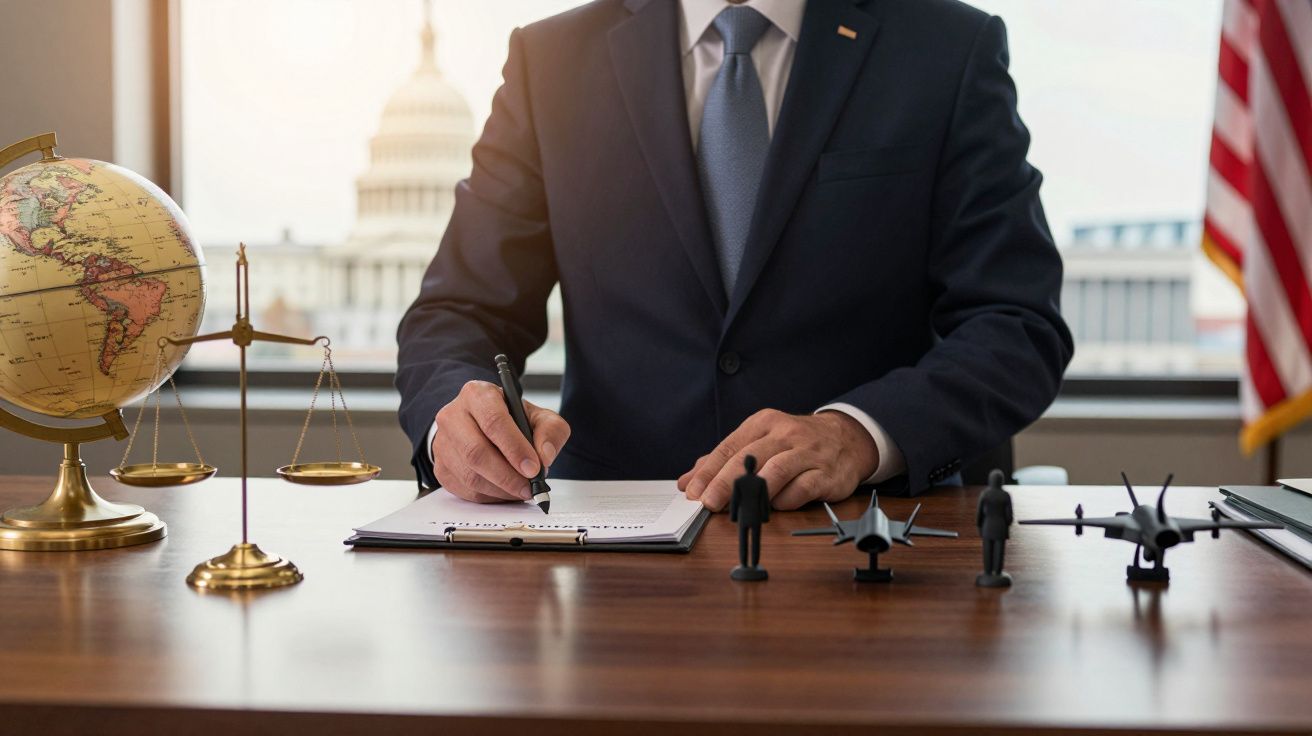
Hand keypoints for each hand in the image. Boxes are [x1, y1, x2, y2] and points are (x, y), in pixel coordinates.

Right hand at [431, 380, 570, 502]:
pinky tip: (505, 491)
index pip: (494, 422)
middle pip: (476, 452)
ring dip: (500, 489)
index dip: (515, 448)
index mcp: (478, 395)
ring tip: (521, 489)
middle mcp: (454, 416)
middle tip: (529, 487)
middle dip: (507, 476)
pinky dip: (489, 497)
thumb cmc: (511, 419)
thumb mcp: (538, 416)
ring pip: (470, 475)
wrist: (482, 423)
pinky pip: (464, 490)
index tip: (533, 468)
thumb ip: (550, 431)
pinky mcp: (441, 467)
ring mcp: (443, 442)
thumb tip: (545, 456)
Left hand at [677, 409, 877, 510]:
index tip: (693, 492)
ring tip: (737, 509)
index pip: (730, 447)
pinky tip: (775, 507)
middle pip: (749, 458)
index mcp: (764, 423)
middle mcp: (786, 433)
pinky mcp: (827, 473)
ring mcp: (809, 452)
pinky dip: (786, 500)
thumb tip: (687, 481)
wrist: (847, 439)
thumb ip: (723, 461)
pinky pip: (803, 487)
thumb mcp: (759, 441)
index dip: (709, 471)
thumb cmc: (795, 443)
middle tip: (709, 503)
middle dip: (725, 483)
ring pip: (776, 471)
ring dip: (754, 492)